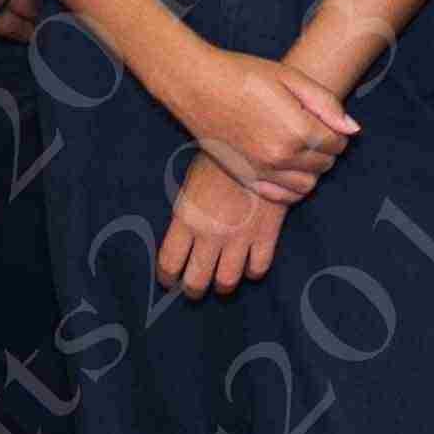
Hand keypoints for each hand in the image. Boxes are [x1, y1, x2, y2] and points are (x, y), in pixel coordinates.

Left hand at [158, 154, 288, 298]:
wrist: (258, 143)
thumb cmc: (220, 157)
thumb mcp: (191, 184)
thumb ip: (186, 216)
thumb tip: (183, 241)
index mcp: (186, 219)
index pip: (169, 264)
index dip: (168, 277)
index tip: (170, 279)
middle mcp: (210, 234)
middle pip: (195, 282)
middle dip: (193, 289)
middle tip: (195, 287)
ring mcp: (239, 237)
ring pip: (226, 282)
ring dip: (223, 285)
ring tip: (222, 282)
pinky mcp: (265, 234)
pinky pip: (258, 268)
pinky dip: (253, 271)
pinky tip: (249, 263)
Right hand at [179, 49, 356, 203]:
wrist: (196, 84)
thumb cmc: (243, 74)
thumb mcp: (290, 77)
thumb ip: (325, 104)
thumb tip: (352, 129)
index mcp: (296, 130)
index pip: (337, 144)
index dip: (337, 131)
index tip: (327, 120)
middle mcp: (280, 157)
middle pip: (324, 165)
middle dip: (326, 149)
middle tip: (314, 129)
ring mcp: (261, 171)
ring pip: (306, 185)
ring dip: (311, 169)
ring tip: (300, 147)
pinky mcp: (245, 177)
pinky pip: (281, 196)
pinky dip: (291, 187)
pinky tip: (285, 165)